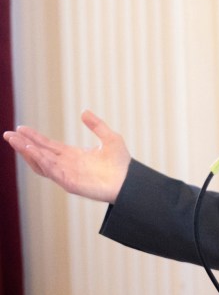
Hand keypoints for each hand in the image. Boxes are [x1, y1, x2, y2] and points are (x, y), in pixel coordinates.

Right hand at [3, 110, 130, 202]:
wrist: (130, 181)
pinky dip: (42, 162)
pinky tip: (33, 152)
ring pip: (41, 163)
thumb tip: (84, 111)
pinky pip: (52, 172)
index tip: (20, 128)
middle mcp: (66, 165)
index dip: (33, 137)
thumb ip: (97, 125)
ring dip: (28, 153)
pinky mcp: (70, 183)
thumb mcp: (110, 138)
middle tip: (8, 134)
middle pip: (39, 153)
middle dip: (23, 144)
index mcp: (72, 155)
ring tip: (16, 142)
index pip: (47, 145)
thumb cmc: (121, 163)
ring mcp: (66, 174)